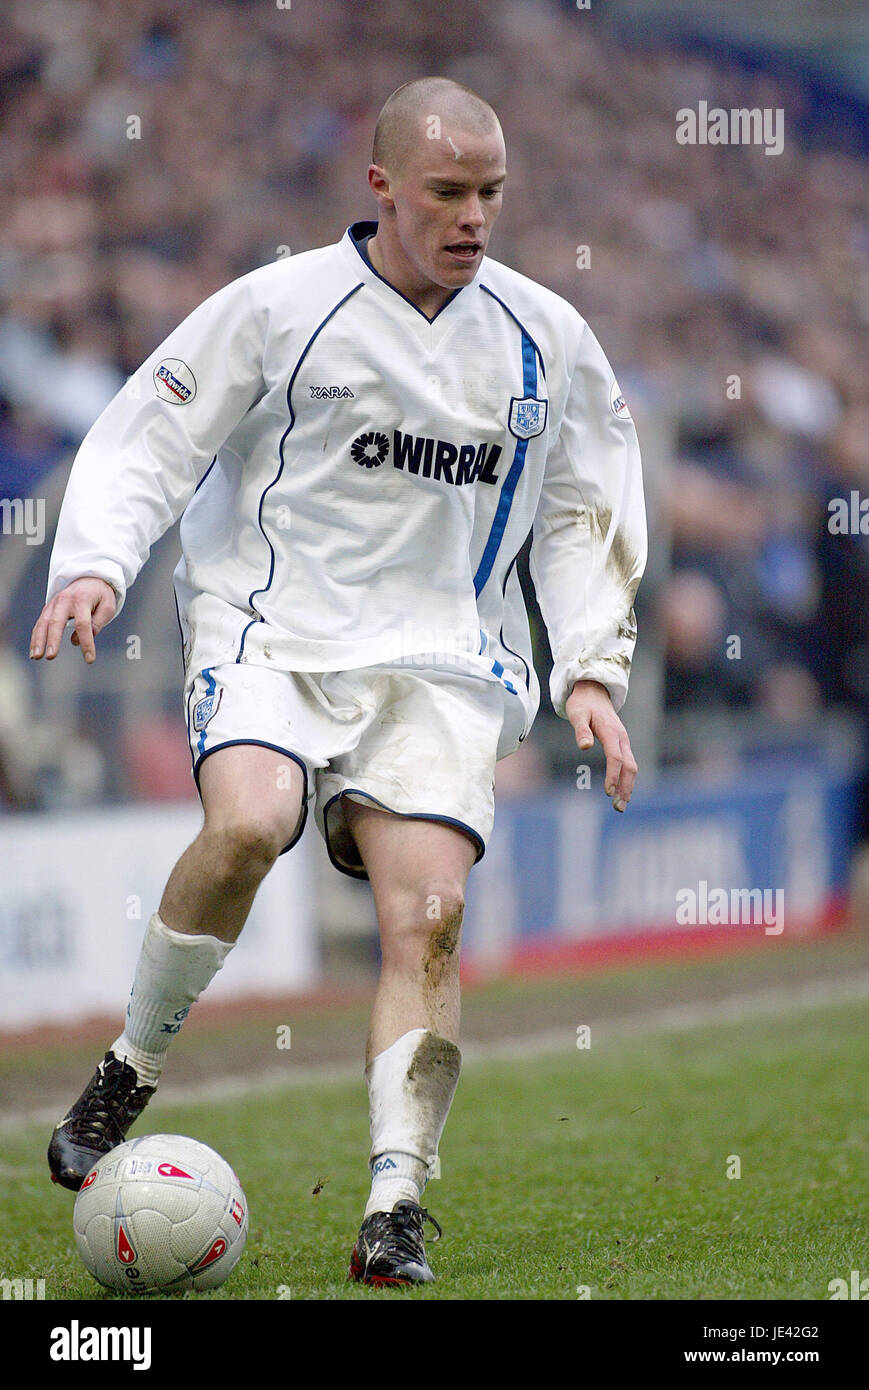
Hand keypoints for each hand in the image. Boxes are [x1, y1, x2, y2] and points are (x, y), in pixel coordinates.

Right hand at [29, 577, 116, 664]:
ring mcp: (54, 604)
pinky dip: (36, 637)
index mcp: (82, 599)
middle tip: (51, 656)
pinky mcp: (48, 608)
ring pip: (43, 623)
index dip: (86, 642)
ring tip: (36, 656)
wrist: (89, 577)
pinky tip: (34, 651)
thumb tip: (81, 639)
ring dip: (38, 640)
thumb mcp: (108, 606)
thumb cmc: (100, 594)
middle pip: (56, 621)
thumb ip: (98, 622)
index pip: (83, 624)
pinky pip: (40, 623)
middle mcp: (65, 600)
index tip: (90, 659)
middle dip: (53, 640)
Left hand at [566, 678, 636, 811]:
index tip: (608, 792)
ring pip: (632, 766)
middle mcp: (622, 737)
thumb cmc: (582, 704)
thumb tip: (584, 746)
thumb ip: (581, 730)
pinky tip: (622, 792)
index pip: (616, 757)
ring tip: (620, 805)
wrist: (594, 691)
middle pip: (630, 766)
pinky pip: (629, 763)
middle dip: (625, 787)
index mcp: (611, 732)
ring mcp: (624, 741)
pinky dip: (627, 779)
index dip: (613, 775)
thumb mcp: (577, 714)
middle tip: (618, 807)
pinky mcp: (622, 744)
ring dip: (628, 786)